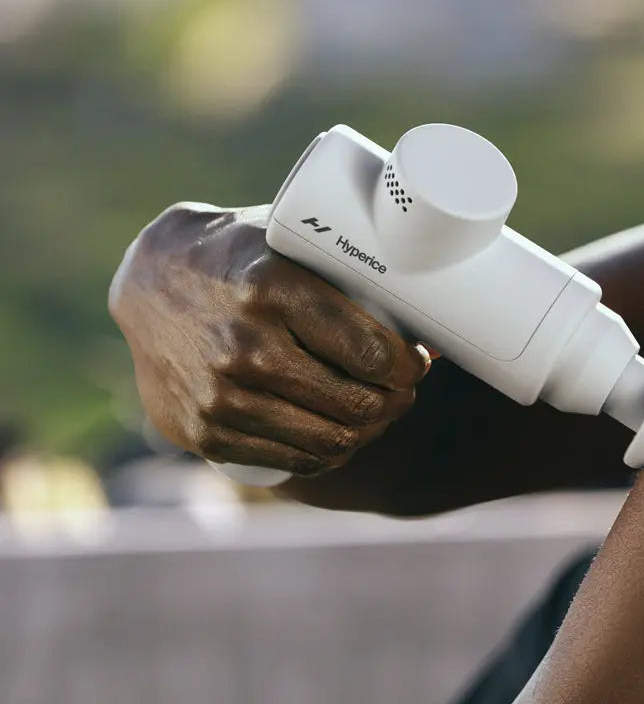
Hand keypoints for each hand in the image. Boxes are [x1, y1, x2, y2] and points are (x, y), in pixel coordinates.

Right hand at [108, 202, 432, 477]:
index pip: (371, 352)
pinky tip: (336, 431)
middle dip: (396, 401)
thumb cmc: (243, 255)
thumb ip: (353, 279)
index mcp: (273, 287)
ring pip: (332, 441)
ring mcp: (219, 395)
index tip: (415, 361)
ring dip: (367, 431)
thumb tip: (432, 328)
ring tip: (375, 410)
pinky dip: (328, 452)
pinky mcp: (204, 433)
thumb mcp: (292, 244)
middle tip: (401, 389)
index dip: (408, 366)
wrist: (150, 281)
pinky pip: (294, 460)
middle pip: (358, 404)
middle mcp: (244, 345)